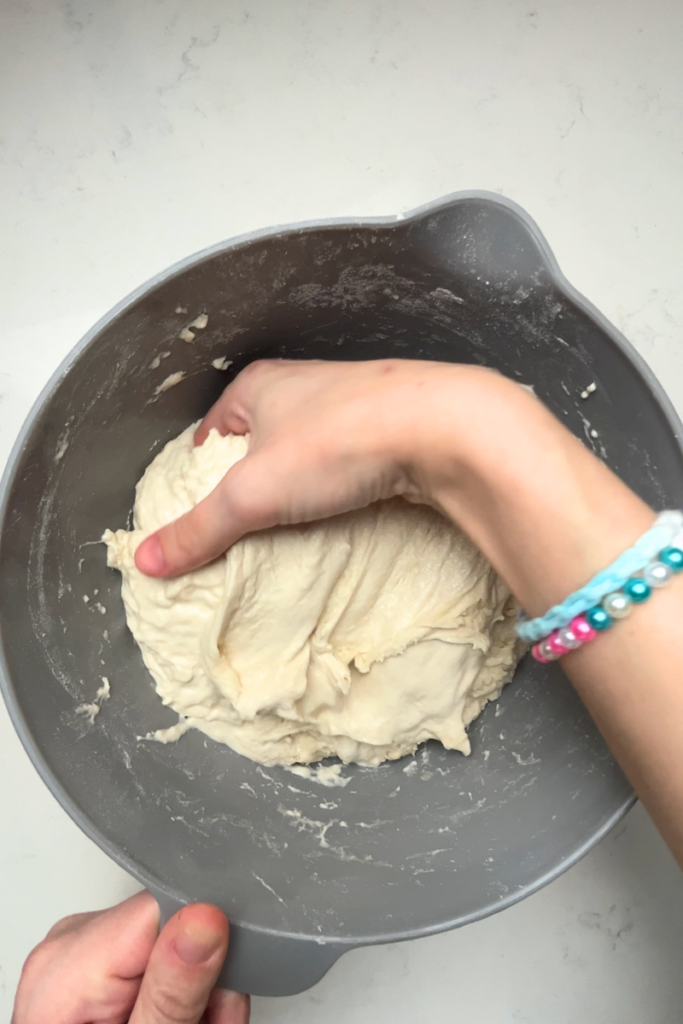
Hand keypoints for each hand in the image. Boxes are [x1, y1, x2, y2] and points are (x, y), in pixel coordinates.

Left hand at [12, 891, 249, 1023]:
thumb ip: (172, 994)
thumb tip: (203, 921)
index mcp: (68, 964)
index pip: (168, 910)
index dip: (208, 951)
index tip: (210, 1000)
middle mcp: (69, 948)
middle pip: (176, 930)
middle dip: (206, 985)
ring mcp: (82, 956)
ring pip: (177, 947)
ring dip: (199, 997)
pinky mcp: (101, 968)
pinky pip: (161, 961)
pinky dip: (181, 998)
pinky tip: (173, 1022)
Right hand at [135, 358, 450, 576]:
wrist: (444, 430)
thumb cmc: (339, 441)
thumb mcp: (253, 493)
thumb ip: (200, 528)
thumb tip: (150, 559)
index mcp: (260, 386)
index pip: (211, 430)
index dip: (201, 472)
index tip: (202, 512)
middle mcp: (305, 388)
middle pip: (260, 442)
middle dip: (253, 482)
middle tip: (247, 529)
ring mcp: (352, 407)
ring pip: (309, 452)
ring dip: (301, 487)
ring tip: (294, 528)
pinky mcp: (390, 430)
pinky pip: (350, 465)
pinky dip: (341, 490)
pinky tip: (345, 515)